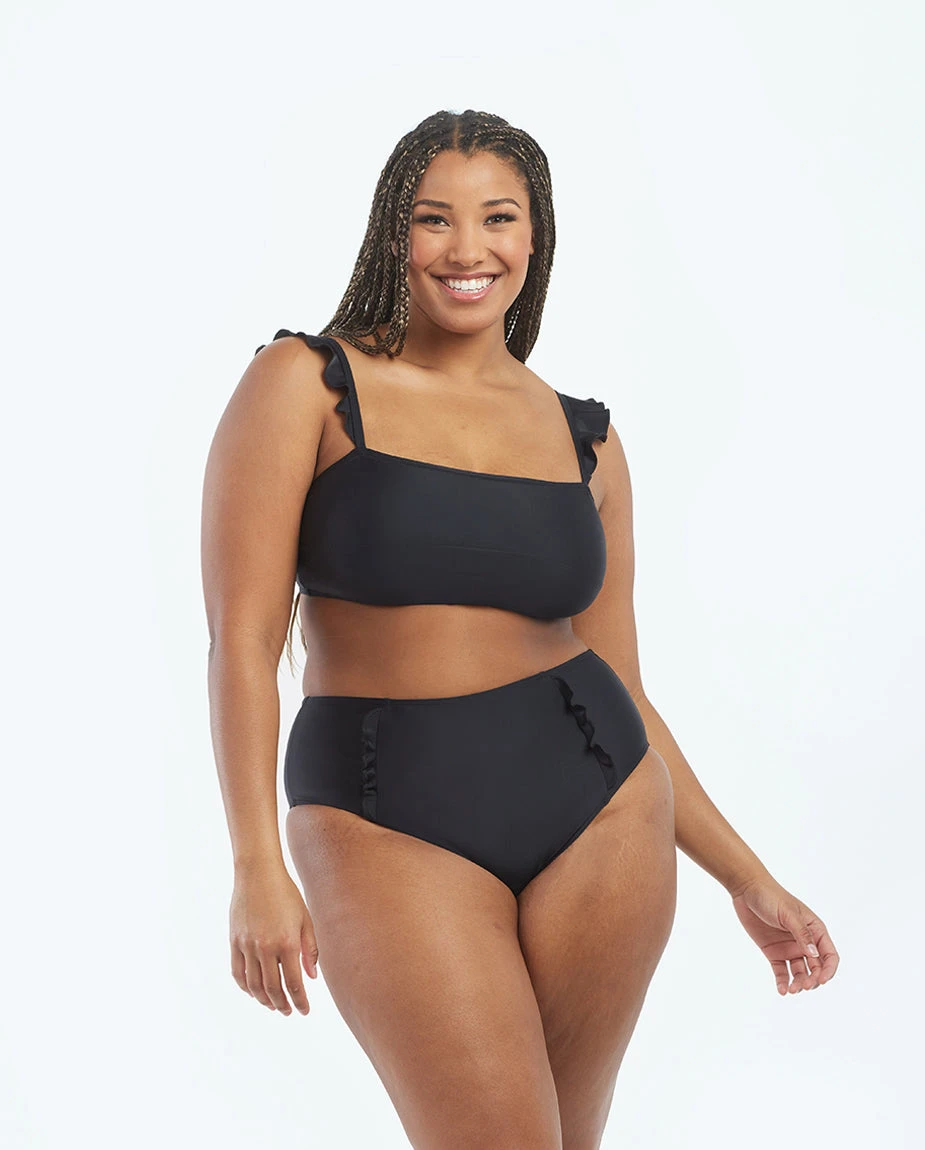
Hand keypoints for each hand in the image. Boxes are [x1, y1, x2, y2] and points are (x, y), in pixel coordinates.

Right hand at [230, 864, 318, 1014]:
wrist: (258, 873)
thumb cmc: (286, 894)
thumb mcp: (304, 918)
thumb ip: (310, 949)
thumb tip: (311, 977)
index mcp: (287, 942)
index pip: (294, 983)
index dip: (300, 1001)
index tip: (304, 1011)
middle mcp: (266, 947)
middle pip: (273, 989)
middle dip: (282, 1004)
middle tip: (289, 1011)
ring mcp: (247, 945)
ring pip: (253, 985)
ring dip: (264, 1000)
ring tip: (273, 1005)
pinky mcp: (234, 941)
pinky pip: (238, 973)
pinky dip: (245, 987)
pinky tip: (254, 992)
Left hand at [728, 874, 839, 994]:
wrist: (746, 890)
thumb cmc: (771, 896)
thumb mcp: (788, 914)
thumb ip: (801, 934)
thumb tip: (814, 955)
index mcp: (815, 930)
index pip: (829, 955)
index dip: (829, 970)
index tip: (822, 980)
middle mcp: (804, 942)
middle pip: (816, 968)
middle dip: (813, 980)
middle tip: (803, 986)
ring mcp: (789, 948)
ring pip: (800, 973)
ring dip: (798, 983)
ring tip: (791, 989)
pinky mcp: (773, 952)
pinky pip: (781, 972)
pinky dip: (783, 982)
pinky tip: (782, 990)